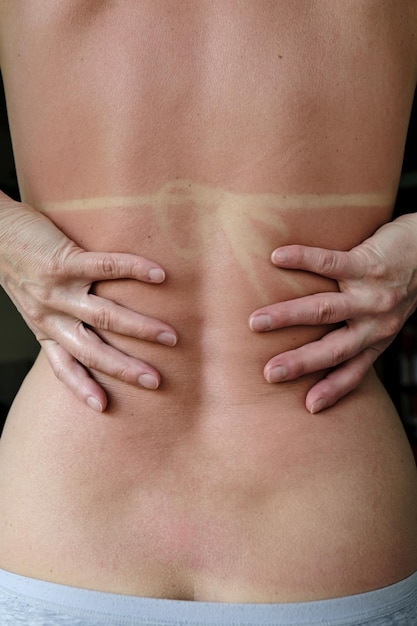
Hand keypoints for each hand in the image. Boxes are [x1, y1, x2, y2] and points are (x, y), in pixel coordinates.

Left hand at [0, 198, 177, 411]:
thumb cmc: (18, 264)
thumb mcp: (32, 303)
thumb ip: (59, 318)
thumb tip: (95, 331)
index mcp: (43, 328)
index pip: (63, 366)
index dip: (81, 388)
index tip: (104, 407)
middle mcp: (50, 315)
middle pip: (91, 350)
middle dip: (125, 368)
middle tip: (155, 381)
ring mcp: (57, 289)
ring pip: (103, 316)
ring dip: (140, 329)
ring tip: (169, 337)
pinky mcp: (64, 260)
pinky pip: (104, 267)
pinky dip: (134, 271)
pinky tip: (157, 276)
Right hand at [249, 214, 416, 412]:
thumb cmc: (397, 284)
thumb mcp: (384, 319)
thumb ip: (357, 333)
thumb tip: (314, 348)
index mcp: (377, 339)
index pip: (354, 371)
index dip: (333, 390)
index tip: (308, 407)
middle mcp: (375, 322)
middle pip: (334, 348)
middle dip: (301, 362)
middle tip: (269, 373)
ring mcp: (371, 294)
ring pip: (326, 309)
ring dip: (289, 316)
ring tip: (256, 321)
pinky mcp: (368, 263)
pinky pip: (331, 262)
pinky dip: (302, 259)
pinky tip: (276, 257)